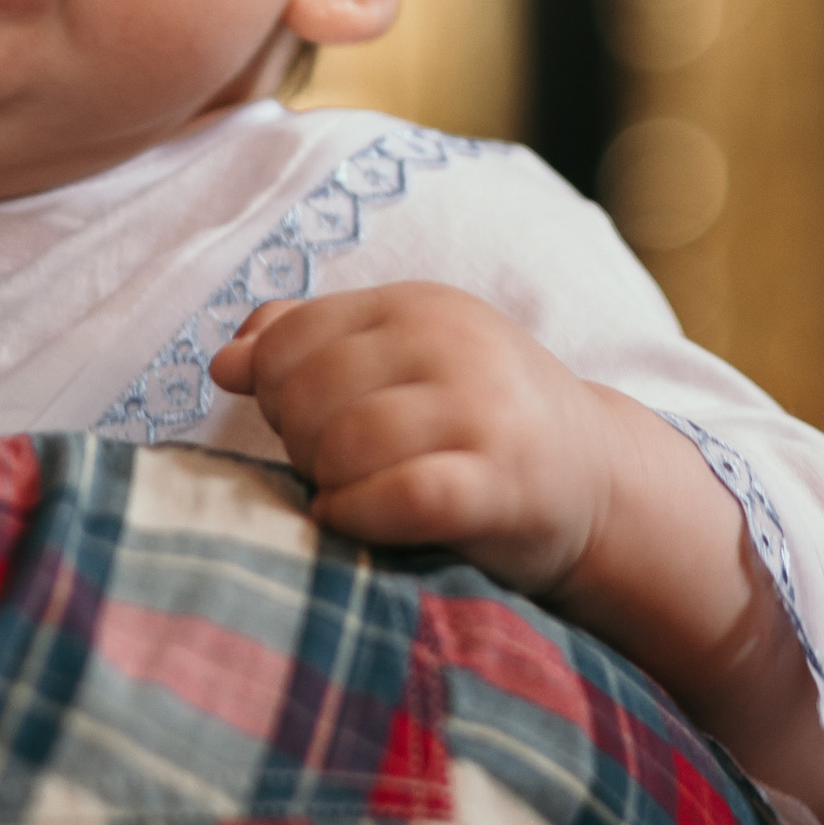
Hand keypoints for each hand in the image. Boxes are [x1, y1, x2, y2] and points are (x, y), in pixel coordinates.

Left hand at [209, 283, 630, 594]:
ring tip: (350, 491)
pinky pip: (396, 496)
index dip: (274, 390)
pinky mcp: (500, 483)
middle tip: (334, 465)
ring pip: (344, 443)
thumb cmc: (479, 423)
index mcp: (420, 305)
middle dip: (299, 440)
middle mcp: (452, 344)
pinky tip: (351, 519)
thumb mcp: (402, 363)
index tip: (306, 421)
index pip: (290, 336)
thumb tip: (225, 361)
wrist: (598, 481)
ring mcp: (481, 412)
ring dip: (327, 481)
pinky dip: (355, 515)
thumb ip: (310, 345)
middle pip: (308, 392)